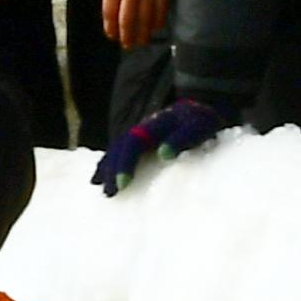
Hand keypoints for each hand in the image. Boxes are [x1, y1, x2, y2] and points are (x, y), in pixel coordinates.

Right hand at [96, 94, 236, 196]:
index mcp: (154, 124)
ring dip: (107, 168)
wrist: (201, 107)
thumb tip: (163, 154)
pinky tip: (99, 177)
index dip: (126, 163)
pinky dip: (108, 163)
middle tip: (109, 192)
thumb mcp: (197, 128)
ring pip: (116, 148)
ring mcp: (138, 132)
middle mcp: (142, 127)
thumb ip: (181, 138)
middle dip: (112, 169)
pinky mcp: (140, 139)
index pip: (133, 143)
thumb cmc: (201, 122)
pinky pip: (119, 151)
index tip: (122, 184)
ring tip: (101, 188)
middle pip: (120, 147)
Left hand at [98, 0, 170, 49]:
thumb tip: (113, 9)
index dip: (111, 28)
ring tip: (141, 41)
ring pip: (146, 18)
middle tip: (128, 46)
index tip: (112, 36)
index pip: (110, 12)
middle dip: (127, 36)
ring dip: (143, 33)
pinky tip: (155, 28)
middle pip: (128, 20)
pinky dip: (158, 21)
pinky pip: (162, 8)